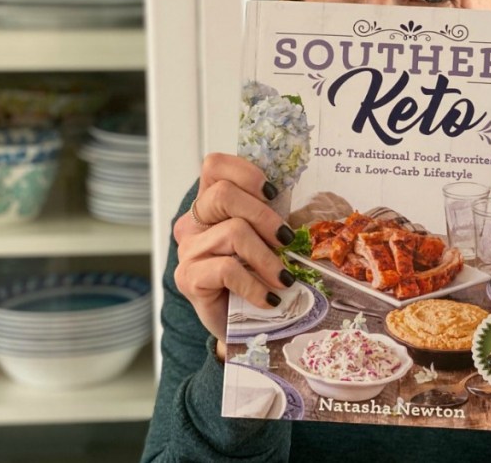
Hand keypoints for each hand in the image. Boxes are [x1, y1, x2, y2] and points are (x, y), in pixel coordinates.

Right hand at [173, 153, 296, 343]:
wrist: (237, 324)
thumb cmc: (254, 276)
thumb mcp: (265, 240)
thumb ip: (270, 217)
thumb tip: (303, 206)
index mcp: (209, 205)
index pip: (214, 167)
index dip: (245, 173)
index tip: (273, 193)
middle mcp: (193, 223)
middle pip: (223, 194)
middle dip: (264, 215)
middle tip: (286, 239)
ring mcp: (187, 250)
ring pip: (233, 232)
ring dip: (267, 258)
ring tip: (284, 279)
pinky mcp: (188, 278)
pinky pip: (227, 269)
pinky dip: (255, 285)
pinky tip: (268, 299)